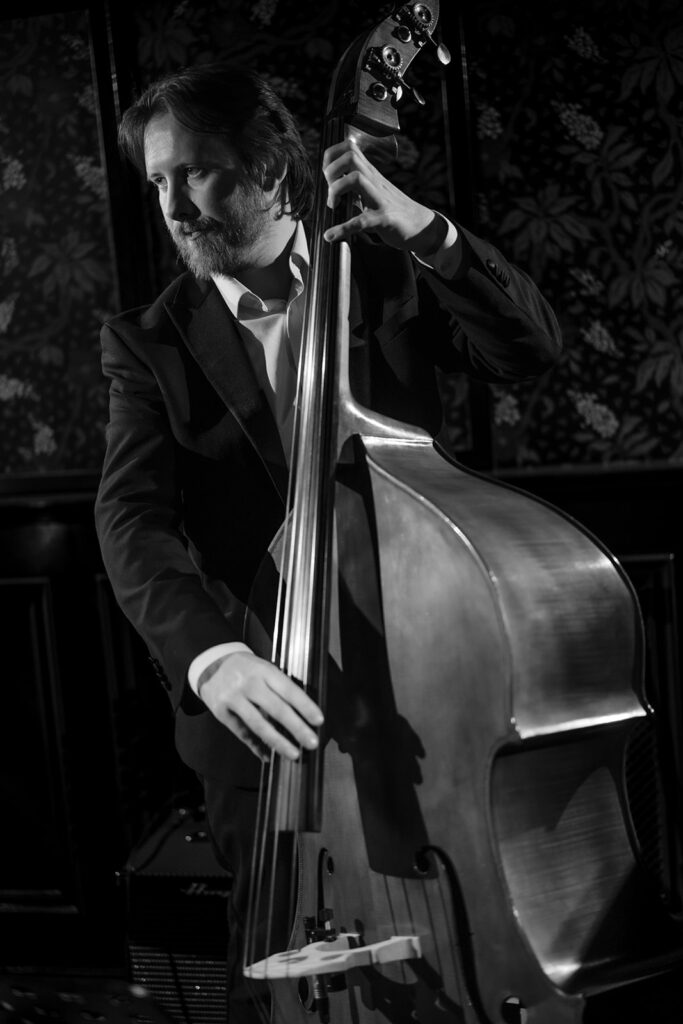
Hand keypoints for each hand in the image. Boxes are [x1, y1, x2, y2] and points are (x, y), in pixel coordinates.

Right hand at [197, 650, 323, 760]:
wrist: (211, 664)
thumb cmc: (246, 669)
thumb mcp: (264, 669)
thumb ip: (280, 687)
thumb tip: (303, 712)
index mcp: (264, 670)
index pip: (288, 690)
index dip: (305, 706)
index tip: (318, 721)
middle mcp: (249, 684)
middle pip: (276, 709)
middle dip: (296, 728)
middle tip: (312, 743)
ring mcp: (233, 698)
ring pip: (259, 724)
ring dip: (278, 742)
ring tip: (294, 754)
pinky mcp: (221, 712)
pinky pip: (242, 733)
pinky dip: (256, 746)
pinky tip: (267, 755)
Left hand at [322, 137, 445, 255]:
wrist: (421, 225)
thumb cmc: (394, 209)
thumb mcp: (374, 192)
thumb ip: (356, 188)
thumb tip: (332, 190)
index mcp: (370, 173)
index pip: (348, 149)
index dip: (331, 158)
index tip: (327, 177)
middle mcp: (374, 180)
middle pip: (350, 157)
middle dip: (331, 172)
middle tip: (331, 193)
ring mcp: (379, 198)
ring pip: (355, 179)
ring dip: (336, 192)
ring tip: (334, 207)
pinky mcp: (383, 219)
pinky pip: (360, 221)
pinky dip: (342, 229)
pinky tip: (330, 236)